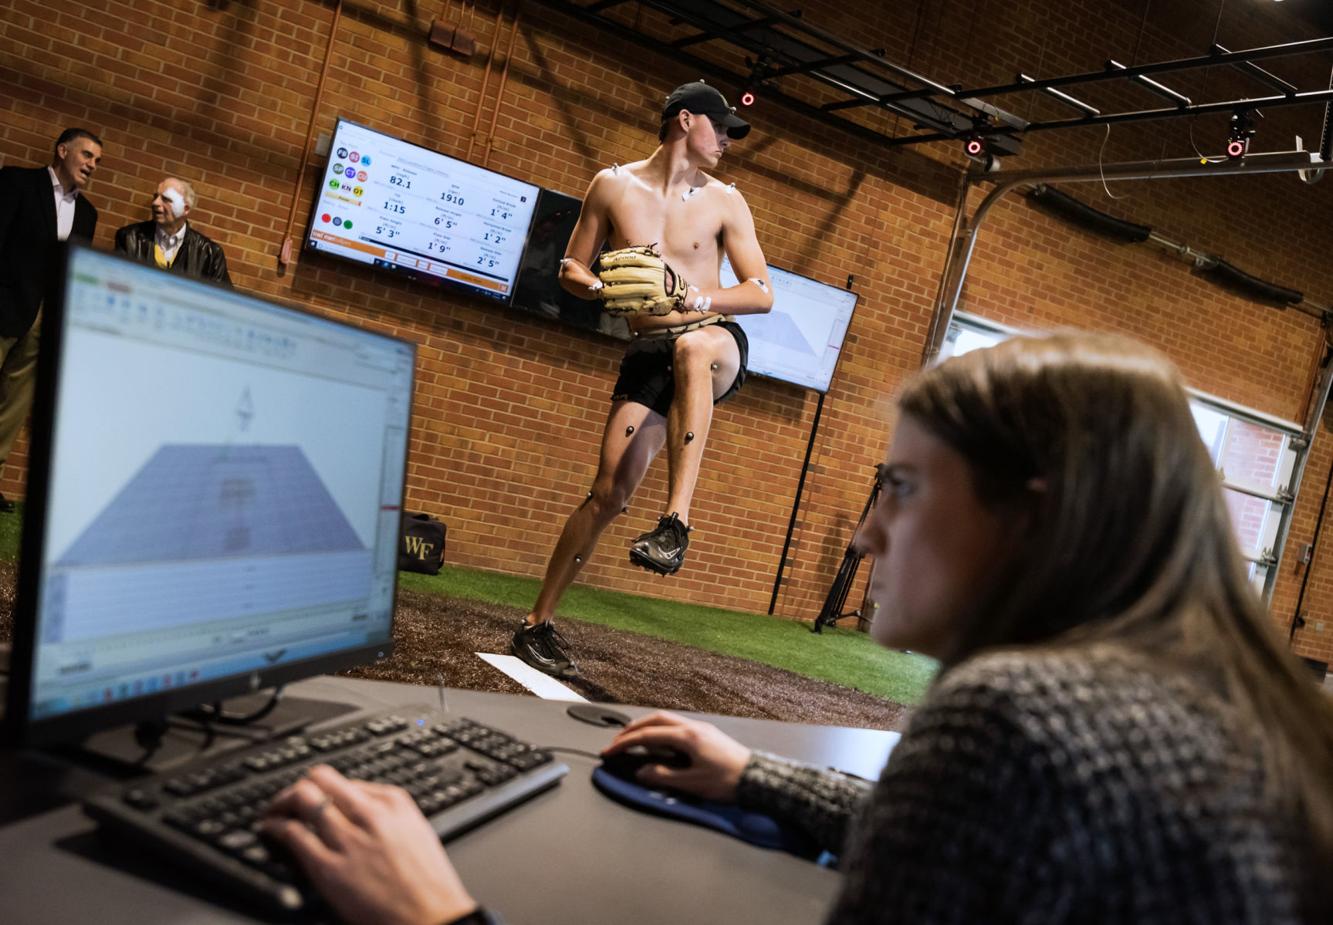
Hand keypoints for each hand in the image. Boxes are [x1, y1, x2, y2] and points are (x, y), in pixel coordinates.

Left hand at [263, 765, 476, 924]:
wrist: (430, 918)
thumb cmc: (427, 885)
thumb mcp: (415, 833)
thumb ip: (387, 817)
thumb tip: (357, 811)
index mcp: (394, 803)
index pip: (346, 781)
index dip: (325, 790)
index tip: (317, 800)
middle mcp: (369, 814)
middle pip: (320, 779)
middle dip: (300, 787)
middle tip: (289, 801)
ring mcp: (348, 839)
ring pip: (302, 798)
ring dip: (281, 803)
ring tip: (274, 813)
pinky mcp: (329, 868)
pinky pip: (293, 834)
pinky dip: (275, 828)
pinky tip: (270, 831)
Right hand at [603, 711, 751, 801]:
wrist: (757, 778)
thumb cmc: (728, 781)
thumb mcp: (692, 783)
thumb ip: (663, 776)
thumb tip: (642, 772)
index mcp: (687, 736)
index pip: (648, 735)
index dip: (626, 743)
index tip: (610, 751)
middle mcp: (693, 727)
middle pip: (656, 718)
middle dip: (633, 728)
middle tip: (617, 740)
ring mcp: (702, 728)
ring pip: (667, 719)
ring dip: (647, 726)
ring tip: (634, 738)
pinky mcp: (707, 734)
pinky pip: (677, 725)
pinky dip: (661, 730)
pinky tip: (659, 741)